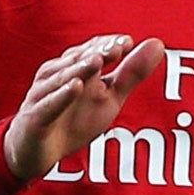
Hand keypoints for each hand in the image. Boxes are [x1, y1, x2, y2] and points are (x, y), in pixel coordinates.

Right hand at [3, 34, 166, 180]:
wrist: (37, 152)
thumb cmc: (74, 119)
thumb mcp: (109, 97)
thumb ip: (132, 73)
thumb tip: (158, 43)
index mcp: (75, 68)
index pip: (93, 50)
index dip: (109, 45)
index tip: (128, 42)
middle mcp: (57, 76)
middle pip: (78, 60)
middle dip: (98, 53)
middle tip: (118, 47)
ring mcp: (43, 95)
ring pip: (62, 78)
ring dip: (80, 69)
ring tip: (98, 61)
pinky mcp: (35, 116)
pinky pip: (49, 104)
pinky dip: (61, 95)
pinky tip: (76, 87)